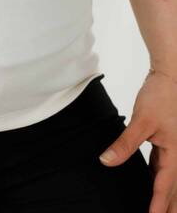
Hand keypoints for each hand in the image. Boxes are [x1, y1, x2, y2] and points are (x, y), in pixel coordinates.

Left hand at [98, 70, 176, 212]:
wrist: (169, 77)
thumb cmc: (160, 96)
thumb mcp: (141, 121)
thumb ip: (125, 143)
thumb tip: (107, 160)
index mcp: (176, 154)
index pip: (165, 187)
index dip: (159, 206)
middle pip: (174, 190)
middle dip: (168, 207)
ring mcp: (174, 150)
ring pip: (170, 180)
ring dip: (164, 196)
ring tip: (156, 211)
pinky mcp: (168, 143)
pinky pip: (164, 168)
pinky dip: (158, 180)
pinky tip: (150, 185)